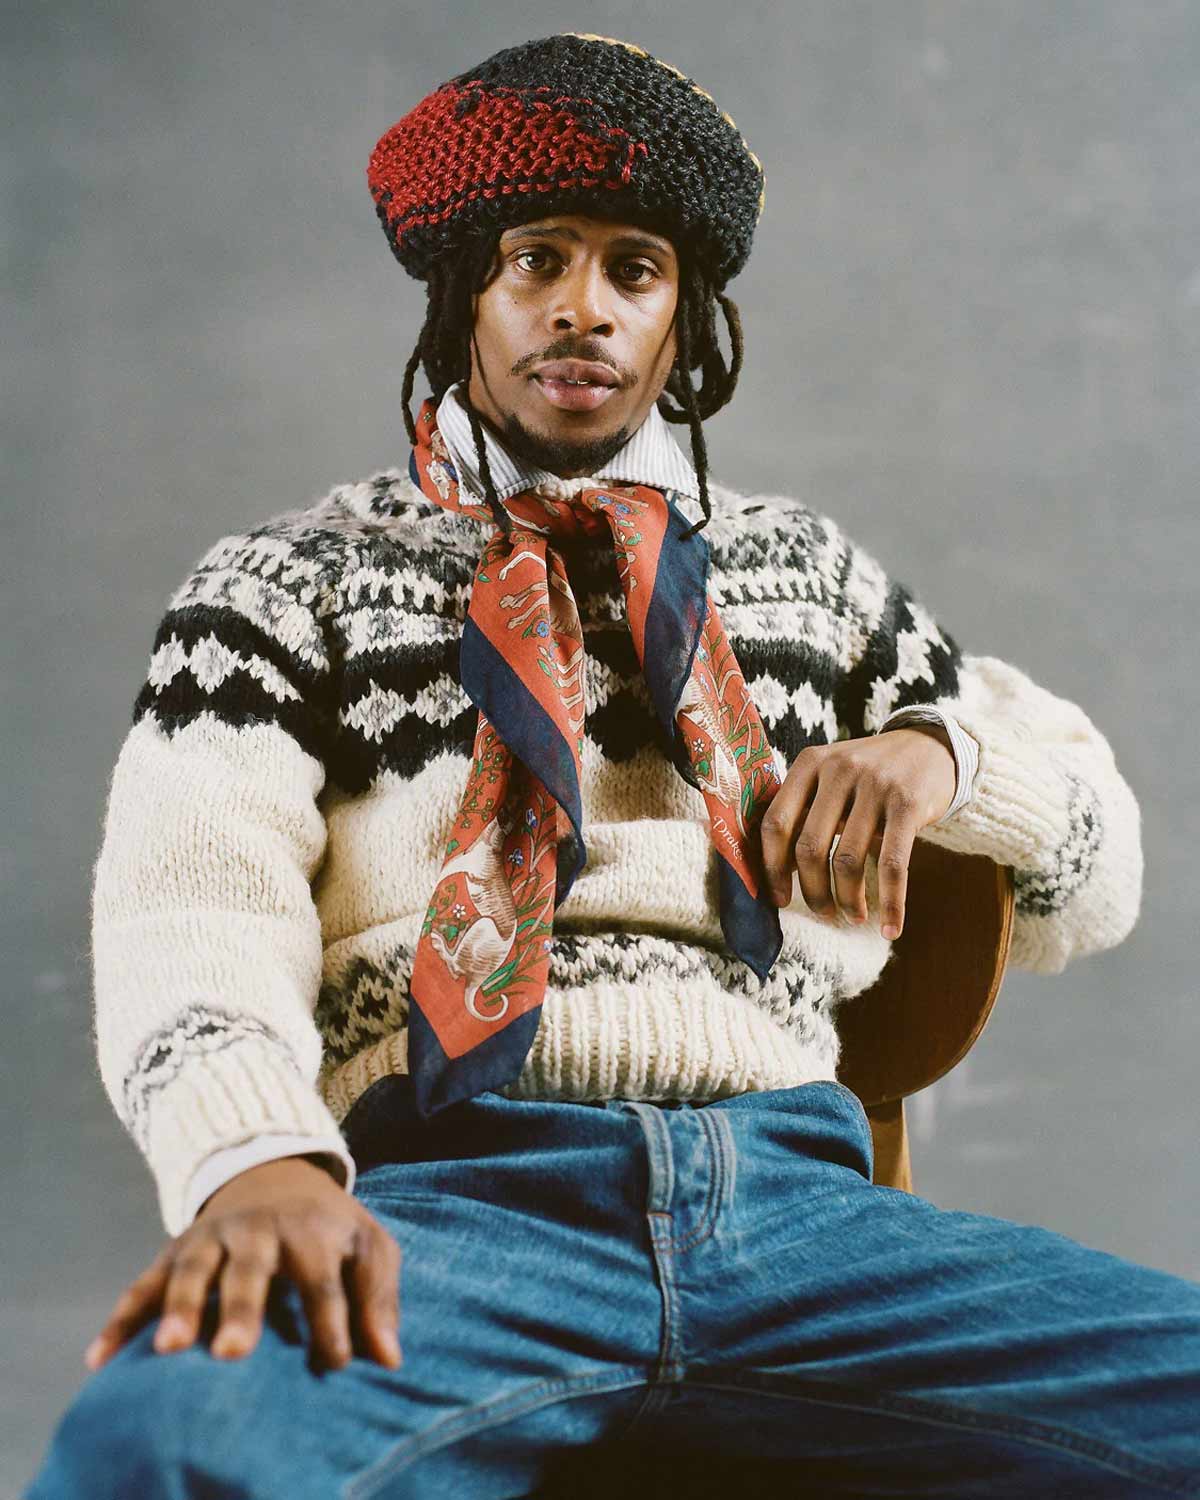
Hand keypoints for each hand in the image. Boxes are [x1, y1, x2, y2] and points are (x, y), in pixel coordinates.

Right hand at [82, 1156, 401, 1374]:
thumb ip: (379, 1297)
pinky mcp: (175, 1250)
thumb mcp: (369, 1245)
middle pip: (250, 1269)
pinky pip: (144, 1283)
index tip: (336, 1363)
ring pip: (191, 1270)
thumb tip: (389, 1360)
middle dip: (241, 1309)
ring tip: (170, 1350)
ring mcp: (211, 1238)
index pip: (321, 1279)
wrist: (275, 1172)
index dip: (330, 1321)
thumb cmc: (330, 1228)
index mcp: (310, 1230)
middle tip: (234, 1353)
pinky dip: (122, 1317)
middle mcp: (257, 1231)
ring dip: (178, 1308)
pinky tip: (100, 1358)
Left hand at [758, 725, 956, 938]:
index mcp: (810, 763)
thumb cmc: (869, 775)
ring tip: (853, 915)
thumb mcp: (831, 776)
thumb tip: (779, 870)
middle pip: (809, 847)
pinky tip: (890, 926)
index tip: (779, 898)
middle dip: (813, 891)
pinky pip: (893, 864)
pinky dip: (891, 902)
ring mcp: (875, 785)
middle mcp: (839, 770)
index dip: (772, 867)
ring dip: (848, 898)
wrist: (931, 747)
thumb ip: (804, 810)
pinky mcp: (909, 804)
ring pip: (847, 859)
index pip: (776, 822)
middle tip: (823, 912)